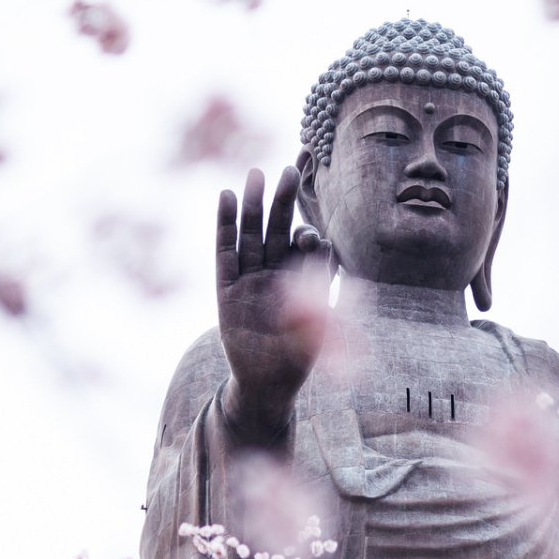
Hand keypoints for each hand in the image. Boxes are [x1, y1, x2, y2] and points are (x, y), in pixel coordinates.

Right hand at [215, 165, 329, 445]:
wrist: (266, 388)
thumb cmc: (296, 364)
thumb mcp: (317, 337)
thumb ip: (324, 307)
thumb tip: (333, 275)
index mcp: (300, 284)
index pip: (305, 251)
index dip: (308, 238)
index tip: (313, 234)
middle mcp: (275, 277)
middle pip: (278, 231)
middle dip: (284, 203)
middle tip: (291, 170)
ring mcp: (249, 281)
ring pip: (252, 235)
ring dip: (255, 206)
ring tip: (256, 174)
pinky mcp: (227, 290)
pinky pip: (225, 252)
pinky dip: (226, 225)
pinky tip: (227, 197)